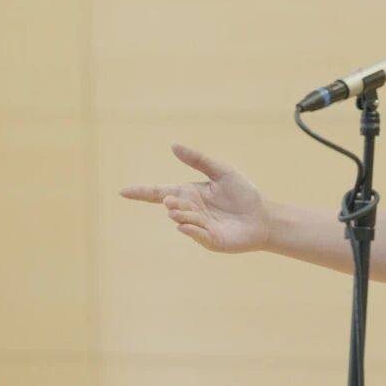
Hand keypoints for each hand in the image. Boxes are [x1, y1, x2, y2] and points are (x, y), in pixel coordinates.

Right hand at [119, 143, 270, 253]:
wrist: (263, 217)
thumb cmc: (243, 193)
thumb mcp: (221, 171)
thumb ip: (198, 159)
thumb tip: (174, 145)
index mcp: (189, 193)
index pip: (159, 193)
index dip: (141, 192)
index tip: (122, 191)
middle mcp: (190, 211)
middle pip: (171, 207)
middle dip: (170, 205)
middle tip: (172, 203)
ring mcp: (198, 227)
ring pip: (182, 220)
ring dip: (184, 216)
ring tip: (187, 214)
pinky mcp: (209, 241)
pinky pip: (195, 235)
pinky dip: (190, 230)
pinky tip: (186, 225)